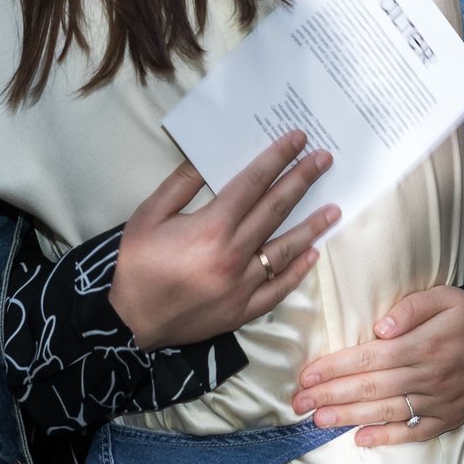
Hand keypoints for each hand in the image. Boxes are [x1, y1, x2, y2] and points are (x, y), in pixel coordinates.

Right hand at [110, 130, 339, 350]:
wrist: (130, 323)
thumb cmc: (137, 265)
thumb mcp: (148, 215)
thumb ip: (180, 185)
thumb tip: (205, 158)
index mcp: (211, 227)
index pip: (254, 183)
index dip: (277, 158)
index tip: (297, 140)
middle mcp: (234, 254)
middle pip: (276, 209)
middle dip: (302, 180)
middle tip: (325, 160)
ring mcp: (242, 285)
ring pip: (286, 250)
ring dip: (312, 226)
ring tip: (334, 209)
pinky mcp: (243, 310)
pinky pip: (279, 289)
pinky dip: (297, 271)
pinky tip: (312, 255)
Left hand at [292, 284, 463, 446]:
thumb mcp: (443, 296)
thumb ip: (410, 308)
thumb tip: (380, 327)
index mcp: (423, 345)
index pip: (369, 358)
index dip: (335, 367)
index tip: (306, 374)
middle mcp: (428, 377)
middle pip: (371, 388)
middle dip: (330, 396)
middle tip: (298, 402)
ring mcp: (438, 402)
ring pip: (386, 412)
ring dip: (349, 417)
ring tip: (317, 420)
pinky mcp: (447, 419)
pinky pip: (414, 433)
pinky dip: (387, 438)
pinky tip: (360, 440)